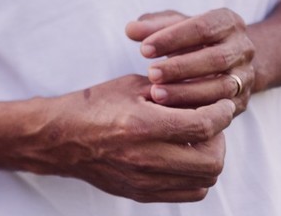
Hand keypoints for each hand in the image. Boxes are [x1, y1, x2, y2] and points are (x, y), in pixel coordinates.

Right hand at [35, 74, 233, 202]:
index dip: (221, 114)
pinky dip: (195, 177)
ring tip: (197, 142)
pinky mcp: (142, 193)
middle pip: (211, 160)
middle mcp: (145, 157)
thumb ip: (168, 92)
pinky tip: (183, 158)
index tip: (223, 106)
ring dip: (209, 159)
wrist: (57, 137)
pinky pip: (188, 193)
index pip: (202, 126)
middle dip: (220, 140)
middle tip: (211, 125)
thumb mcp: (128, 87)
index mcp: (141, 125)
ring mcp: (144, 179)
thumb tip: (200, 95)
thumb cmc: (91, 106)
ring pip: (204, 180)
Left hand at [127, 9, 254, 112]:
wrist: (221, 59)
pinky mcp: (241, 101)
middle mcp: (244, 48)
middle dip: (181, 68)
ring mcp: (246, 76)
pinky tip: (170, 111)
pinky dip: (196, 110)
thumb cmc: (189, 37)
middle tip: (151, 74)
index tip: (143, 49)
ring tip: (156, 94)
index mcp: (229, 22)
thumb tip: (131, 29)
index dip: (172, 38)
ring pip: (222, 87)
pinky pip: (221, 108)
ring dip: (187, 92)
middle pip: (217, 59)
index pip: (203, 27)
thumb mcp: (173, 25)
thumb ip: (152, 25)